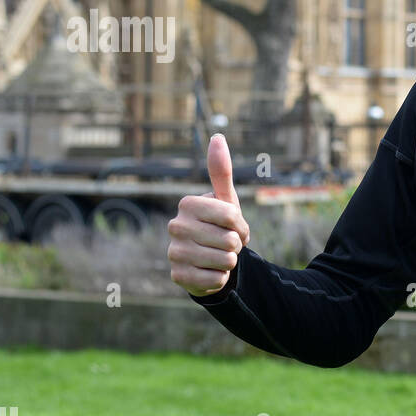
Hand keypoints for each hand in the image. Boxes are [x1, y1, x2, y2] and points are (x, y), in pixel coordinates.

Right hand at [167, 133, 250, 296]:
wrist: (209, 259)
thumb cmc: (219, 225)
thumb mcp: (225, 199)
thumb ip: (221, 171)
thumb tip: (217, 136)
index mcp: (187, 204)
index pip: (231, 216)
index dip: (241, 225)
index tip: (233, 226)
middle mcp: (175, 226)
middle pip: (230, 240)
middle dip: (236, 244)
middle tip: (226, 243)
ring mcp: (174, 252)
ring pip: (226, 260)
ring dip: (230, 261)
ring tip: (219, 255)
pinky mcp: (178, 276)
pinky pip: (217, 279)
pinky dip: (221, 278)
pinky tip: (210, 270)